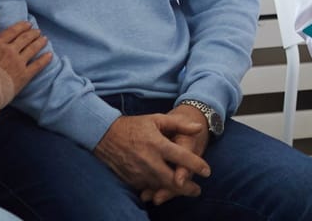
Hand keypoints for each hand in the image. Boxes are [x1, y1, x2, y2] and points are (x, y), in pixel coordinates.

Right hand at [0, 21, 52, 96]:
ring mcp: (18, 62)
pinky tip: (50, 55)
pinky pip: (38, 65)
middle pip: (25, 38)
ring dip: (40, 42)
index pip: (13, 31)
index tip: (28, 24)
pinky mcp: (24, 74)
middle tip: (38, 32)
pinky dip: (45, 59)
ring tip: (45, 39)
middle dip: (33, 33)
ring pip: (33, 48)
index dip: (22, 26)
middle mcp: (10, 50)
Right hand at [92, 112, 209, 198]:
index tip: (207, 172)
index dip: (196, 165)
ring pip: (160, 187)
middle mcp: (149, 161)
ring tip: (186, 191)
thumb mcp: (157, 119)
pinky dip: (158, 190)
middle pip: (172, 180)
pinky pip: (147, 188)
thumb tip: (198, 128)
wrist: (105, 135)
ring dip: (173, 191)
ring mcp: (139, 172)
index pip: (181, 157)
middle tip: (197, 190)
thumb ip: (179, 124)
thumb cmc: (134, 126)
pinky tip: (165, 190)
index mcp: (157, 144)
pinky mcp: (131, 180)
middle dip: (187, 188)